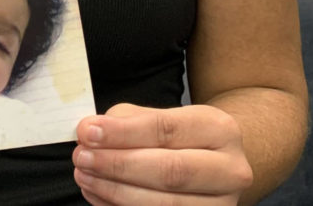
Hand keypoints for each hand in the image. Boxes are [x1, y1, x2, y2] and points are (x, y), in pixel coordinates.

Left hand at [73, 103, 252, 204]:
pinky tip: (98, 196)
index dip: (123, 132)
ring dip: (116, 192)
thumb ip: (130, 120)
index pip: (166, 129)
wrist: (220, 163)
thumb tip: (93, 131)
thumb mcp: (165, 115)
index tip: (88, 131)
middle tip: (82, 157)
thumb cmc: (183, 136)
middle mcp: (229, 170)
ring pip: (165, 204)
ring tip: (85, 177)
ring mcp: (223, 205)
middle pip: (169, 171)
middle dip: (118, 165)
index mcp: (219, 129)